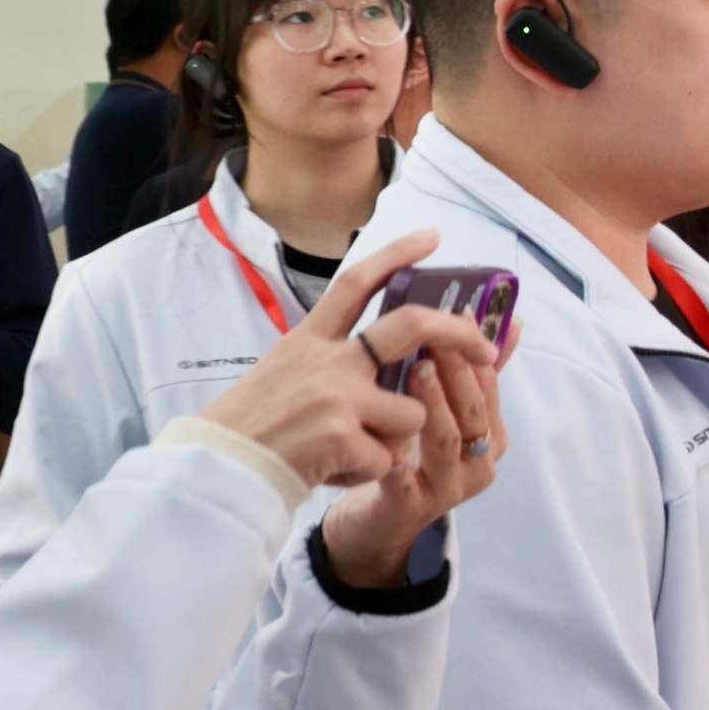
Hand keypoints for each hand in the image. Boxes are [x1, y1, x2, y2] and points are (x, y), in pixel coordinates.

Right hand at [202, 235, 470, 496]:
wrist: (220, 470)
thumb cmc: (256, 426)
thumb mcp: (287, 372)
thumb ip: (335, 359)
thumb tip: (398, 357)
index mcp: (310, 339)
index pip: (357, 282)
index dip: (397, 255)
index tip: (432, 237)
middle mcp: (327, 359)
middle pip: (412, 325)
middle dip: (460, 334)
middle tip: (487, 349)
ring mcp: (338, 395)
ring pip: (413, 413)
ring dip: (395, 440)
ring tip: (351, 449)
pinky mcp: (344, 435)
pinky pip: (390, 458)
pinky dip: (369, 472)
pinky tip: (333, 470)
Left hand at [320, 327, 506, 587]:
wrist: (382, 518)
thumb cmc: (415, 454)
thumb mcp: (448, 411)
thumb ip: (476, 371)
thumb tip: (512, 319)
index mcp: (492, 437)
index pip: (490, 388)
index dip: (475, 351)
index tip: (459, 316)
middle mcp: (479, 463)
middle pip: (473, 413)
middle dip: (456, 373)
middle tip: (431, 339)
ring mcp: (448, 487)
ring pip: (446, 440)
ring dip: (432, 403)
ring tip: (413, 370)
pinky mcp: (411, 507)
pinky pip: (403, 475)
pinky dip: (392, 450)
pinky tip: (378, 425)